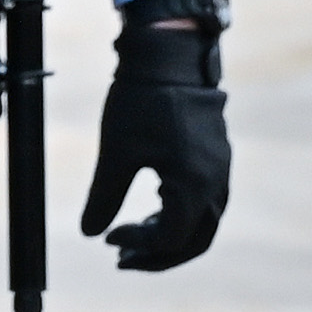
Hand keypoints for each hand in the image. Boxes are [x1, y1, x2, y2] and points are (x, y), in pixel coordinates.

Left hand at [87, 0, 231, 270]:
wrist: (169, 53)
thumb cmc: (141, 101)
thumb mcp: (116, 153)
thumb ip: (104, 198)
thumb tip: (90, 234)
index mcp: (195, 186)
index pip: (170, 238)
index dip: (138, 246)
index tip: (108, 240)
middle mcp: (216, 182)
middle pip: (195, 239)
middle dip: (159, 254)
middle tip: (123, 258)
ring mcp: (220, 168)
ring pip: (202, 221)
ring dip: (170, 235)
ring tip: (135, 237)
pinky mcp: (216, 154)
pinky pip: (204, 199)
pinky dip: (180, 213)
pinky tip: (153, 207)